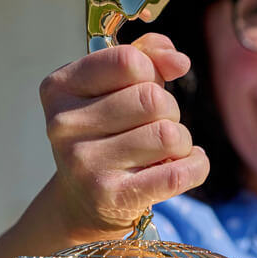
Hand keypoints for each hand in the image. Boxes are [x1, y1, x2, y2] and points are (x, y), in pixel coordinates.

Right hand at [39, 33, 208, 240]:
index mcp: (60, 88)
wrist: (83, 201)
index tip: (147, 87)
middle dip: (169, 110)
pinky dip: (196, 167)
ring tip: (163, 151)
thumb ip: (147, 56)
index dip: (151, 71)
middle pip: (152, 98)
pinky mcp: (111, 197)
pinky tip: (187, 165)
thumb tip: (178, 61)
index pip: (129, 61)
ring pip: (168, 135)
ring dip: (181, 142)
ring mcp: (84, 164)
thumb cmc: (108, 131)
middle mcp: (64, 125)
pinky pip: (177, 173)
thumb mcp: (116, 86)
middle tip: (155, 126)